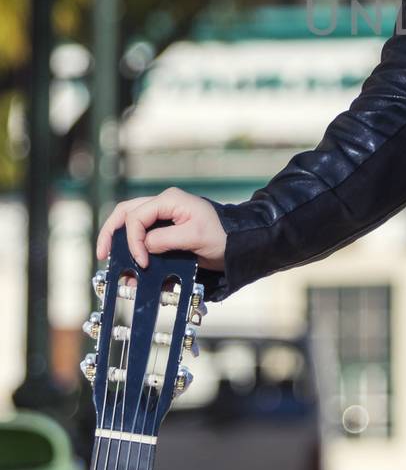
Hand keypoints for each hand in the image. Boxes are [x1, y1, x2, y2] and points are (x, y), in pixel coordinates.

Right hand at [96, 188, 226, 271]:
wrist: (238, 243)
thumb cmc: (222, 236)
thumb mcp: (196, 237)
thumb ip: (166, 240)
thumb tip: (144, 246)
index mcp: (169, 200)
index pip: (136, 216)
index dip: (133, 240)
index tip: (141, 262)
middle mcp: (163, 205)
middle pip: (126, 213)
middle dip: (111, 233)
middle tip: (103, 255)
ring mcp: (163, 216)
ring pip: (131, 223)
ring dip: (121, 243)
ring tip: (114, 264)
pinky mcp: (165, 230)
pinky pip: (143, 236)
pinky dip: (134, 250)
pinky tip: (132, 268)